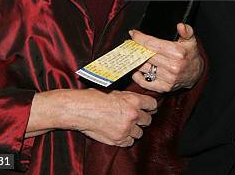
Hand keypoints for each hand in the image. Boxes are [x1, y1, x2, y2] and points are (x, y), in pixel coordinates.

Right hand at [28, 89, 156, 146]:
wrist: (81, 109)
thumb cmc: (95, 97)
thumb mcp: (116, 92)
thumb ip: (129, 98)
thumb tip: (139, 102)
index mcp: (134, 100)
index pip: (152, 105)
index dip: (150, 107)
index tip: (149, 108)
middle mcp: (133, 114)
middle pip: (148, 120)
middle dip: (142, 119)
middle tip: (135, 117)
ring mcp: (127, 128)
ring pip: (140, 132)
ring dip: (134, 129)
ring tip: (124, 125)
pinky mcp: (119, 139)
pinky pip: (129, 142)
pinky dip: (125, 138)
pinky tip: (118, 132)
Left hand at [130, 23, 203, 92]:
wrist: (196, 74)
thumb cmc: (190, 54)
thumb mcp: (190, 40)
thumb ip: (186, 31)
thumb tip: (180, 25)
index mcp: (178, 53)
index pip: (153, 44)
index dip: (140, 38)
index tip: (133, 33)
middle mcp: (173, 67)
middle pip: (146, 55)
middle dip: (136, 47)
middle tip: (130, 43)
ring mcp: (168, 79)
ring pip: (144, 68)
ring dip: (136, 60)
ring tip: (131, 54)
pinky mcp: (164, 88)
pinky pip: (145, 82)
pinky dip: (138, 76)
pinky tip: (136, 69)